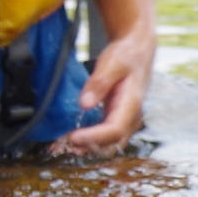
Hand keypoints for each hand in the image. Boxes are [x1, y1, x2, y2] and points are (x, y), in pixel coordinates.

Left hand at [55, 22, 155, 155]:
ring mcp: (124, 120)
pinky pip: (103, 136)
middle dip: (87, 146)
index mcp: (132, 104)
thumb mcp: (112, 63)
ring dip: (85, 146)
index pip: (115, 129)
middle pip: (111, 143)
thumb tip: (84, 104)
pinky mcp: (115, 119)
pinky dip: (87, 140)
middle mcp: (130, 117)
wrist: (136, 50)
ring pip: (107, 143)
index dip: (94, 137)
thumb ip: (99, 83)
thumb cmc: (126, 55)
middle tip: (61, 144)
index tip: (73, 137)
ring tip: (61, 144)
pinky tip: (70, 138)